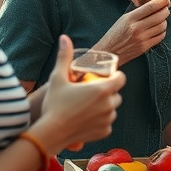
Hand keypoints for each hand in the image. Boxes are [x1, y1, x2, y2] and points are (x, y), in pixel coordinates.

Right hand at [39, 35, 124, 149]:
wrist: (50, 133)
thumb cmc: (54, 104)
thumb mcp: (58, 78)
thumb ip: (65, 56)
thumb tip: (64, 37)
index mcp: (103, 89)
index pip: (121, 78)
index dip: (114, 77)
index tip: (103, 78)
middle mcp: (110, 104)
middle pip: (116, 94)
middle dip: (108, 92)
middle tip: (91, 93)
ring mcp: (108, 119)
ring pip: (112, 109)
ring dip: (104, 107)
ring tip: (87, 106)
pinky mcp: (105, 132)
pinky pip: (107, 123)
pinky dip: (100, 122)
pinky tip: (87, 120)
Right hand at [94, 0, 169, 63]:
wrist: (108, 52)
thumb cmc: (114, 35)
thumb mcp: (123, 19)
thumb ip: (137, 13)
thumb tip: (152, 7)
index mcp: (130, 18)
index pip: (150, 7)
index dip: (161, 2)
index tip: (166, 0)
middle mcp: (137, 28)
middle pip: (159, 16)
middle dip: (165, 11)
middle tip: (166, 9)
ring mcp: (142, 38)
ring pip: (162, 26)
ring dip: (164, 21)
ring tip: (162, 20)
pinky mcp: (145, 47)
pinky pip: (160, 37)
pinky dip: (162, 32)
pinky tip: (159, 30)